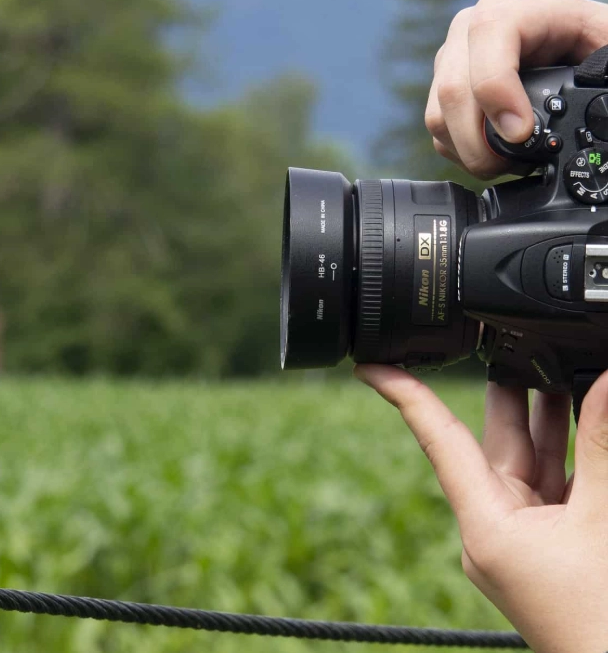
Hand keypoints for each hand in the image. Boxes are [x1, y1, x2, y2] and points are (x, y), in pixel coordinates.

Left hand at [354, 365, 607, 652]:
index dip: (404, 395)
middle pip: (492, 443)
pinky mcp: (550, 545)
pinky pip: (555, 485)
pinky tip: (585, 418)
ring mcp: (522, 539)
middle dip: (505, 391)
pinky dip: (571, 454)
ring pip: (529, 460)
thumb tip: (604, 384)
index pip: (437, 441)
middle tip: (503, 337)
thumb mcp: (602, 518)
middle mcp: (493, 529)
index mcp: (484, 525)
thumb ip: (600, 448)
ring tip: (550, 361)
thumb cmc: (601, 616)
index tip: (369, 364)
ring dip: (545, 416)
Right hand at [427, 0, 607, 177]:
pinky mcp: (443, 84)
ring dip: (468, 150)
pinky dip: (459, 150)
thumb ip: (605, 68)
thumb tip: (596, 109)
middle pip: (455, 87)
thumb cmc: (594, 45)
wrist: (577, 50)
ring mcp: (455, 56)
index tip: (519, 133)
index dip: (497, 88)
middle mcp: (476, 27)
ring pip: (439, 112)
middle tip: (510, 163)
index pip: (489, 35)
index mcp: (526, 9)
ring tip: (503, 163)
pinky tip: (490, 153)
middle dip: (479, 140)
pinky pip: (437, 126)